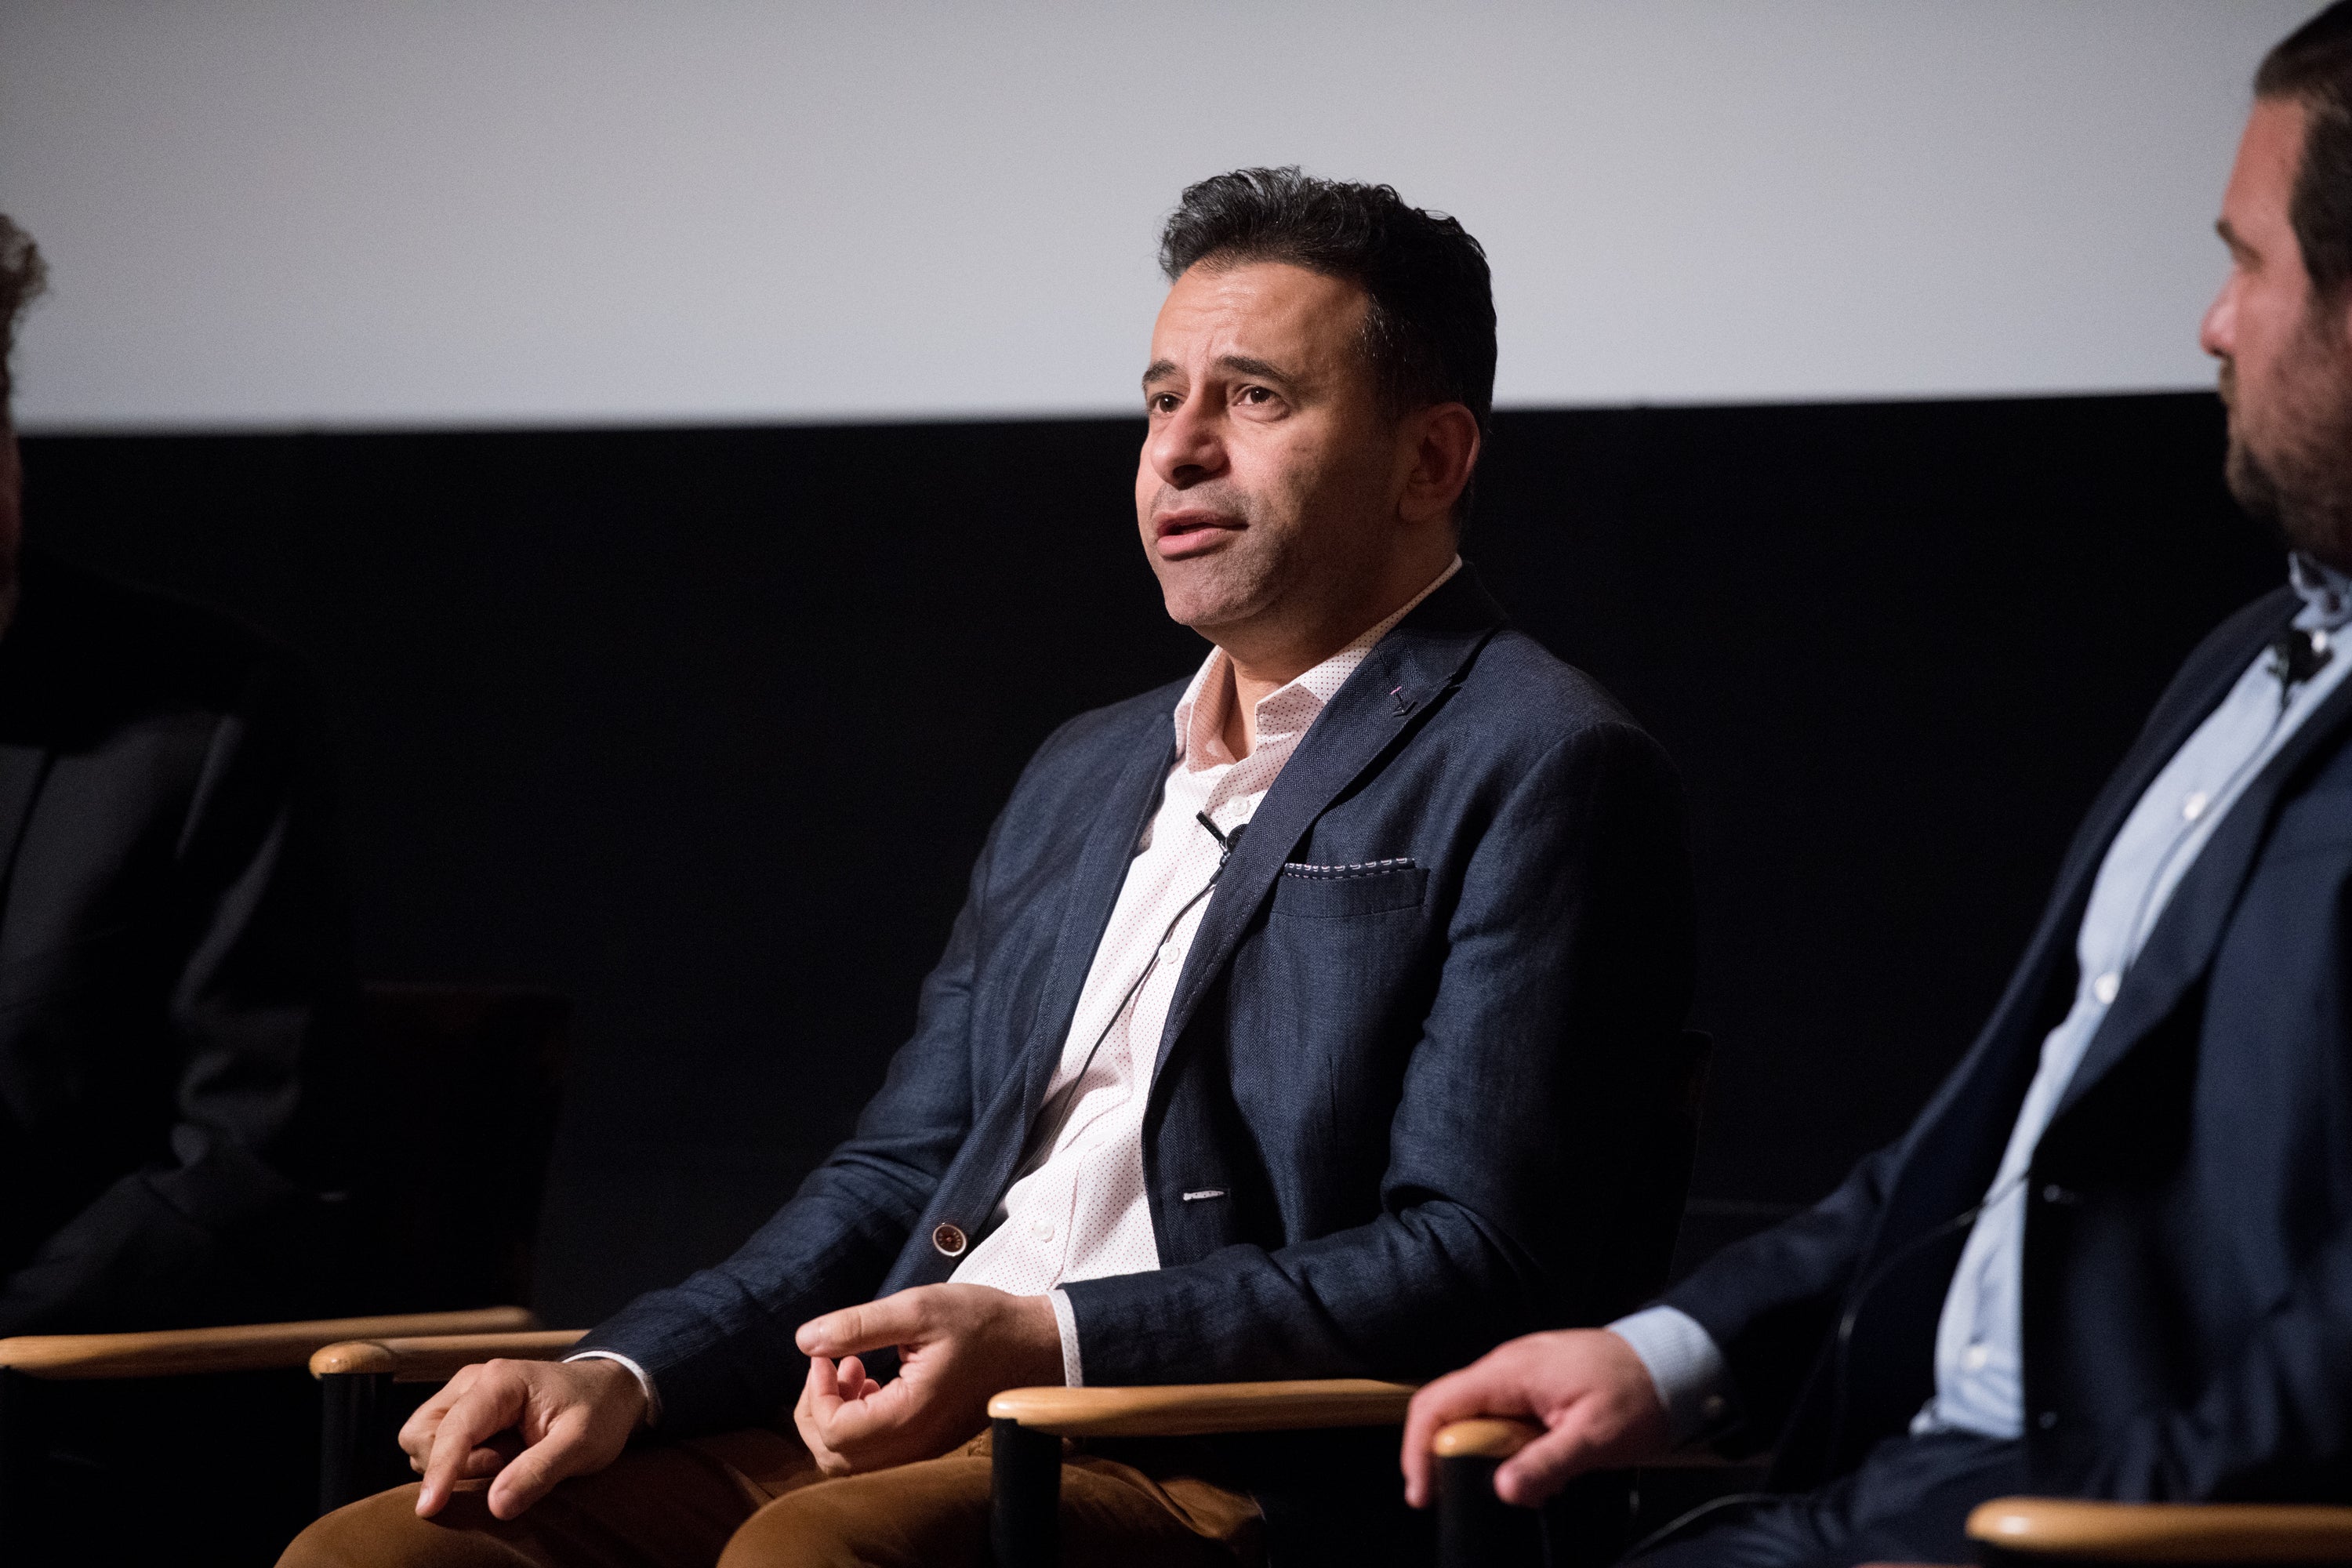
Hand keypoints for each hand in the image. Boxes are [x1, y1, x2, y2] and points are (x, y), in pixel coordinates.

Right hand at [401, 1356, 646, 1519]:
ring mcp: (464, 1396)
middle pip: (423, 1434)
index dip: (440, 1471)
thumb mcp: (581, 1444)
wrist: (607, 1392)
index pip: (454, 1430)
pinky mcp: (464, 1412)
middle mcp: (472, 1382)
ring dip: (455, 1464)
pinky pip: (436, 1445)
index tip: (430, 1508)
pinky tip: (498, 1457)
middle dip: (452, 1465)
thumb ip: (539, 1472)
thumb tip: (495, 1506)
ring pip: (422, 1441)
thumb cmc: (597, 1412)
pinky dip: (458, 1462)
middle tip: (505, 1464)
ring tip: (505, 1458)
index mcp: (500, 1381)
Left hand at [794, 1284, 1061, 1474]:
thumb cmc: (984, 1323)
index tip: (829, 1353)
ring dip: (837, 1418)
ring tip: (853, 1370)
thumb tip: (805, 1341)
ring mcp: (922, 1450)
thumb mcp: (919, 1308)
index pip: (834, 1431)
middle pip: (833, 1457)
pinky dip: (858, 1423)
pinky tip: (873, 1381)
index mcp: (911, 1415)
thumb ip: (859, 1325)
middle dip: (817, 1409)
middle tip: (831, 1363)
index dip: (816, 1392)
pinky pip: (874, 1453)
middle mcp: (914, 1444)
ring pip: (851, 1460)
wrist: (1038, 1345)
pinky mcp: (928, 1444)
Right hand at [1400, 1329, 1669, 1508]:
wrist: (1676, 1363)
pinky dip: (1512, 1450)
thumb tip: (1503, 1491)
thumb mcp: (1596, 1436)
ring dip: (1487, 1458)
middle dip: (1451, 1459)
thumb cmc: (1638, 1393)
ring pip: (1478, 1419)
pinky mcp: (1537, 1386)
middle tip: (1465, 1499)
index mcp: (1509, 1373)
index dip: (1418, 1449)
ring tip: (1522, 1489)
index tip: (1423, 1493)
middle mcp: (1505, 1368)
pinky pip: (1504, 1418)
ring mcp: (1520, 1375)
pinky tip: (1542, 1473)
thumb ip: (1547, 1463)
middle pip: (1450, 1414)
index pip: (1437, 1404)